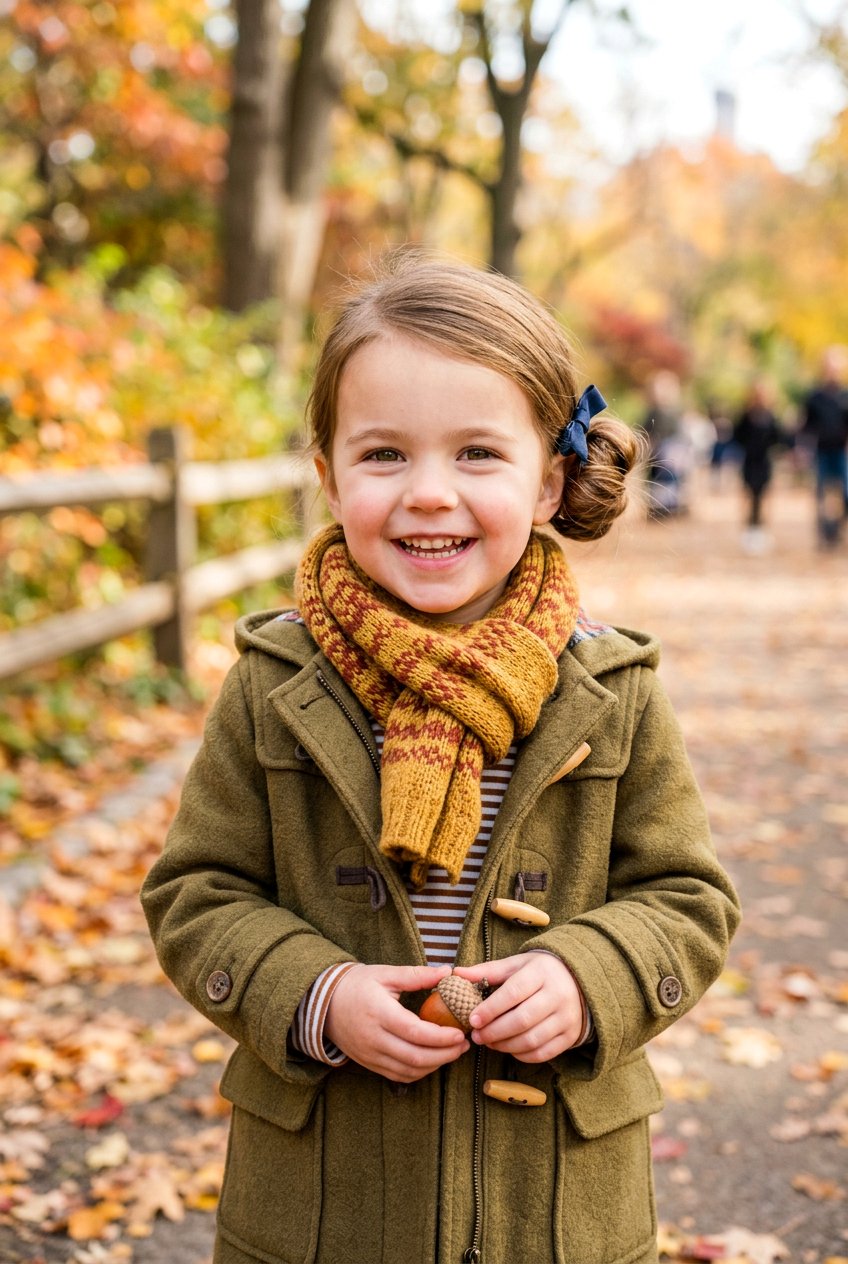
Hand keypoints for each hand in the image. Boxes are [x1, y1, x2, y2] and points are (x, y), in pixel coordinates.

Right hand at [325, 964, 468, 1081]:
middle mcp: (374, 1038)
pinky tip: (433, 1060)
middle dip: (445, 1054)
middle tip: (464, 1045)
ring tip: (453, 1053)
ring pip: (409, 1070)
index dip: (441, 1037)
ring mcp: (370, 1055)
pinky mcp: (369, 1064)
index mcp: (379, 1013)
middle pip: (415, 1056)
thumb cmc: (357, 984)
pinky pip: (398, 1075)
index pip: (415, 1032)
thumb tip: (448, 972)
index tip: (460, 1033)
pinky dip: (419, 1071)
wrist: (324, 1003)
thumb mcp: (386, 973)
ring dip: (435, 1065)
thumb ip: (417, 975)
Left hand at [453, 952, 584, 1062]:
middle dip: (495, 1031)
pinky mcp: (570, 1035)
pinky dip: (522, 1055)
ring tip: (489, 1042)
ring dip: (505, 1046)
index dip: (491, 1009)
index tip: (472, 1019)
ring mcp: (567, 1017)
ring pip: (532, 1039)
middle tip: (476, 1036)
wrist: (577, 980)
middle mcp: (558, 995)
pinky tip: (509, 1048)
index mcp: (541, 973)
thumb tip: (456, 974)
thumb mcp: (515, 965)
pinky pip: (544, 1053)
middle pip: (522, 1020)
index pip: (513, 993)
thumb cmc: (537, 973)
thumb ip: (487, 971)